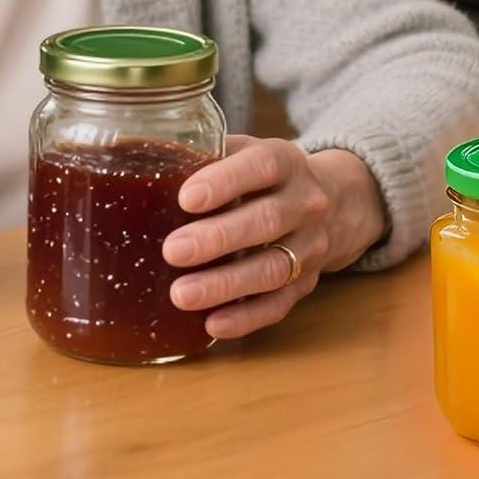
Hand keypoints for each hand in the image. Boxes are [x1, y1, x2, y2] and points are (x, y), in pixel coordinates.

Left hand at [162, 136, 386, 339]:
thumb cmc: (264, 178)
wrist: (333, 204)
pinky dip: (245, 318)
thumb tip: (145, 164)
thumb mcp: (244, 154)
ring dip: (226, 284)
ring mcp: (310, 246)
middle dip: (219, 238)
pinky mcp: (307, 283)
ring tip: (181, 295)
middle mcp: (305, 203)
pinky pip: (278, 305)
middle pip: (268, 220)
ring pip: (273, 268)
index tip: (187, 198)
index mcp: (286, 162)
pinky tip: (212, 324)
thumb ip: (206, 157)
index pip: (262, 166)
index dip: (226, 181)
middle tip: (173, 251)